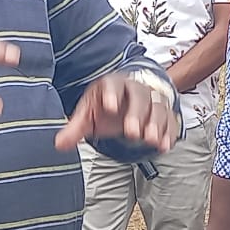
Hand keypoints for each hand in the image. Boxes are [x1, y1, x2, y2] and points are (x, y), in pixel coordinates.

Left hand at [55, 73, 178, 152]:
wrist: (126, 101)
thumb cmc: (105, 106)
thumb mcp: (89, 114)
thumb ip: (75, 128)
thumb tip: (59, 144)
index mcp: (113, 85)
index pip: (113, 84)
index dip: (112, 94)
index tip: (109, 107)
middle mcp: (135, 89)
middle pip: (140, 96)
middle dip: (137, 114)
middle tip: (132, 131)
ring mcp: (152, 101)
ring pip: (158, 107)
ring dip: (155, 124)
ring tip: (150, 140)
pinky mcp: (164, 113)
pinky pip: (169, 120)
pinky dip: (168, 132)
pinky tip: (163, 145)